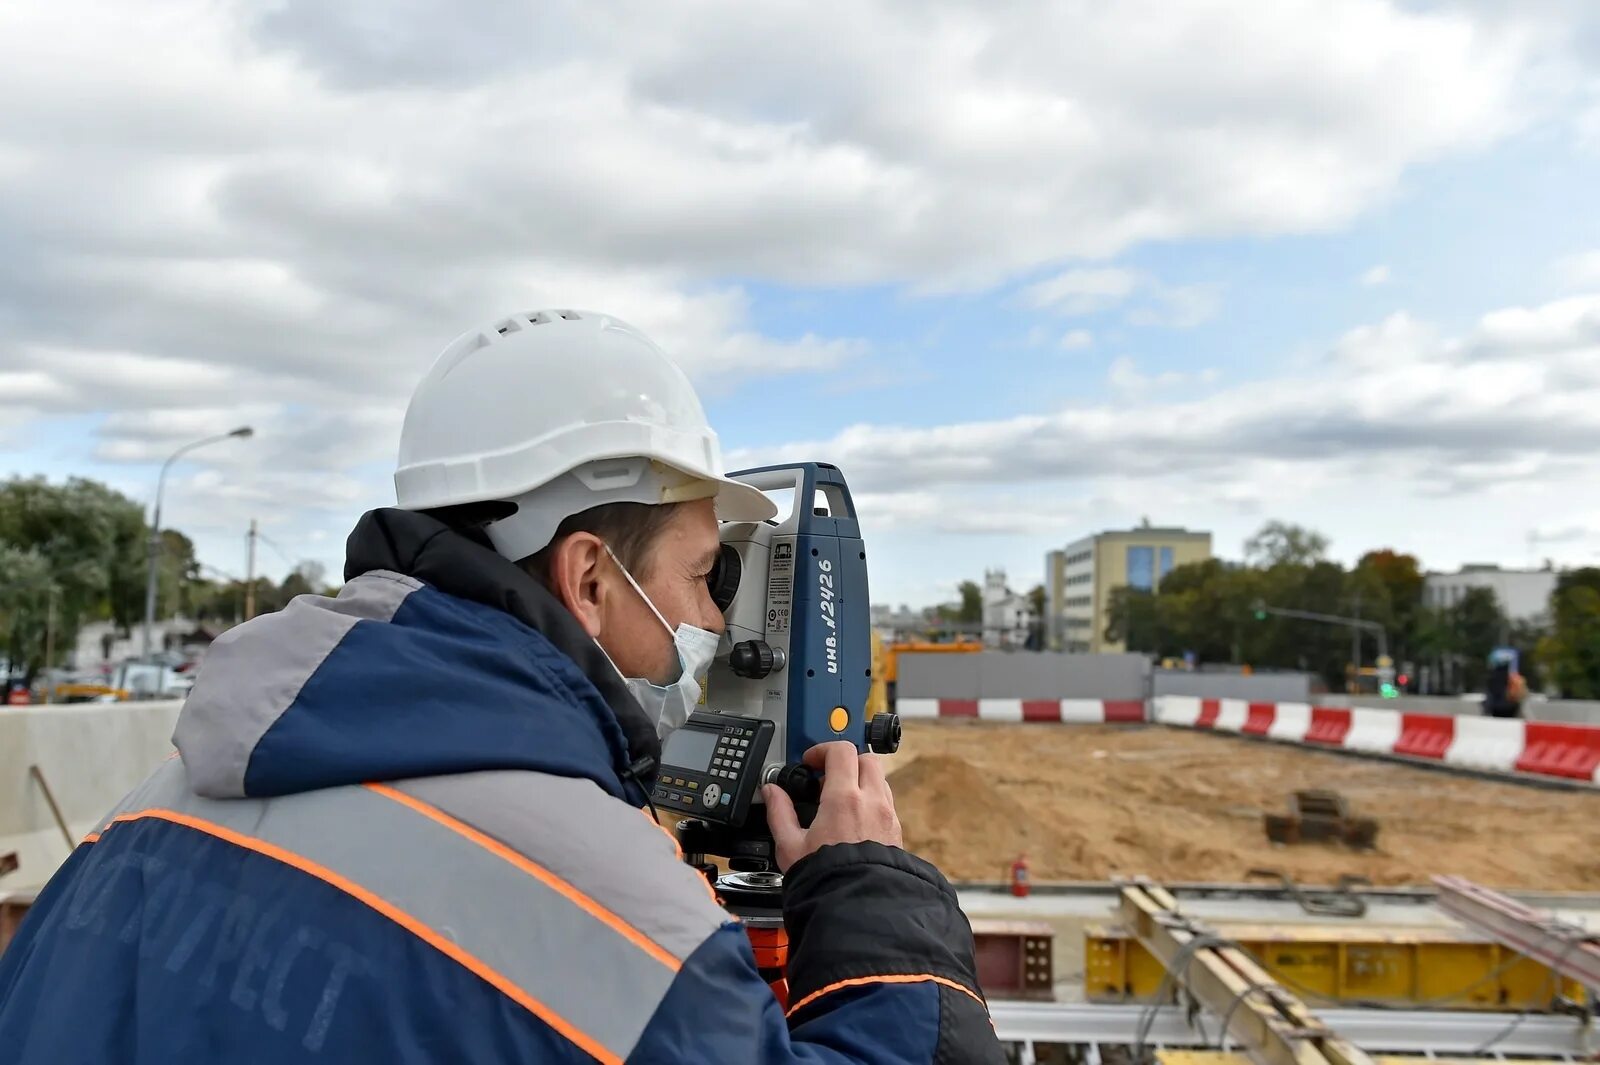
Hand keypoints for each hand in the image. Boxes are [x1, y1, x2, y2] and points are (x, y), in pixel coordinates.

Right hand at [764, 742, 902, 872]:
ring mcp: (888, 816)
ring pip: (879, 780)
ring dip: (860, 780)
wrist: (859, 907)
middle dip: (845, 761)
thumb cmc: (826, 879)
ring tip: (840, 798)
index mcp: (844, 798)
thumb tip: (772, 792)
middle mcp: (871, 802)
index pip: (841, 751)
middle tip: (827, 775)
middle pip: (866, 759)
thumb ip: (779, 812)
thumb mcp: (790, 845)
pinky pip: (886, 803)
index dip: (822, 750)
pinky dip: (871, 801)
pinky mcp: (897, 832)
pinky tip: (854, 820)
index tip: (810, 762)